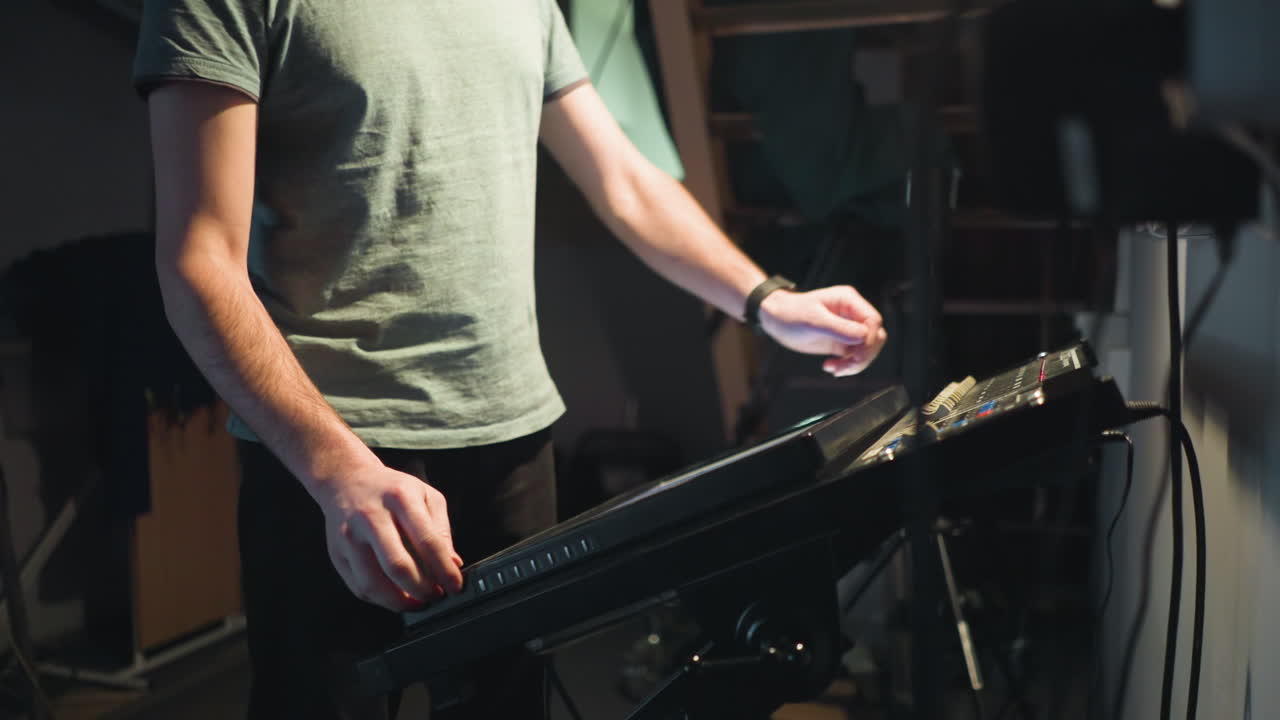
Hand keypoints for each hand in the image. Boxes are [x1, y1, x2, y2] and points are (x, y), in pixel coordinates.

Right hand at [314, 463, 464, 610]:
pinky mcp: (337, 554)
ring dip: (401, 601)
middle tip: (436, 595)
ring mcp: (349, 537)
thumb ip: (440, 529)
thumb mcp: (426, 495)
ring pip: (374, 583)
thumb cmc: (390, 490)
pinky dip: (381, 600)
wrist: (346, 481)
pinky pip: (359, 587)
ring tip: (417, 601)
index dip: (444, 569)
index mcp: (400, 498)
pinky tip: (396, 596)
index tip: (455, 585)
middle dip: (423, 590)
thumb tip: (452, 563)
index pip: (427, 541)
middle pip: (398, 566)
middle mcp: (371, 517)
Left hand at [757, 285, 887, 376]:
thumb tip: (863, 337)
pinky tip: (830, 367)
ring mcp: (847, 328)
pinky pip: (854, 356)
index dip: (869, 340)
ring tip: (833, 369)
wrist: (775, 319)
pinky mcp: (841, 342)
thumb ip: (839, 328)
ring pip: (867, 349)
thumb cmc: (791, 313)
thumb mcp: (813, 320)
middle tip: (845, 366)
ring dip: (855, 364)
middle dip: (864, 355)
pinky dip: (847, 366)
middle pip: (875, 337)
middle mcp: (852, 314)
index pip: (873, 321)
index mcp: (849, 301)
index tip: (855, 354)